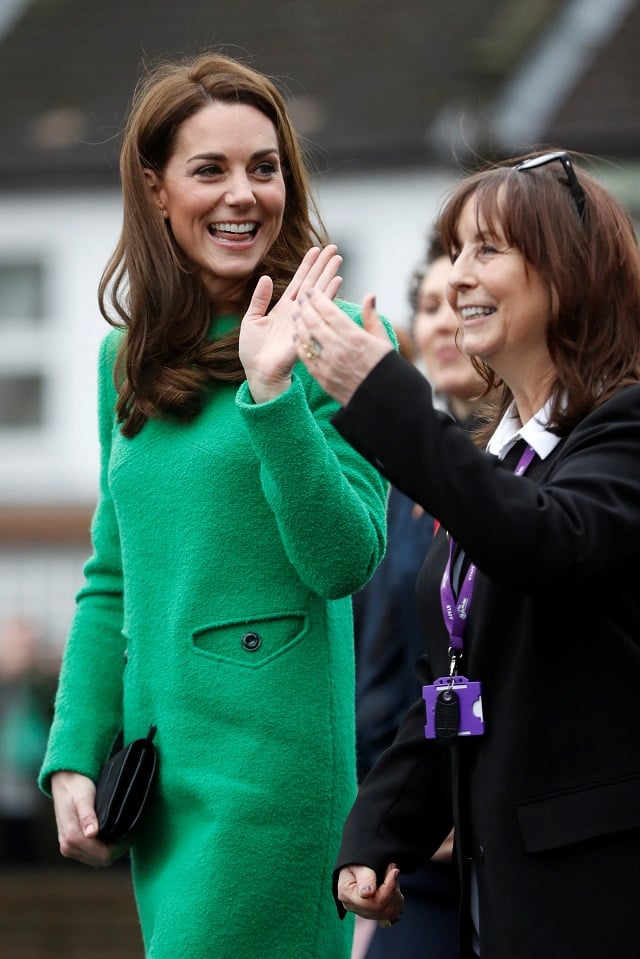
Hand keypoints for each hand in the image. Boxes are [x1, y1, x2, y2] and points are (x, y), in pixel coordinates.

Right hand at [51, 770, 128, 866]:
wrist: (64, 780)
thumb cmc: (76, 786)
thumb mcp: (83, 797)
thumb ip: (87, 815)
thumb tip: (91, 834)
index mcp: (72, 838)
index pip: (104, 856)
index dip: (120, 847)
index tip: (131, 832)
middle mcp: (68, 847)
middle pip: (101, 860)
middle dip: (117, 849)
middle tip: (129, 831)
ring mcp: (68, 848)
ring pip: (97, 860)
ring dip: (111, 849)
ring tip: (122, 831)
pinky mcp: (70, 845)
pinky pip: (91, 854)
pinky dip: (103, 848)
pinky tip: (111, 833)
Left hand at [239, 245, 342, 403]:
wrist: (259, 372)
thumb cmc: (254, 351)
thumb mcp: (251, 319)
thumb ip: (259, 299)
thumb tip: (265, 278)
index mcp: (283, 308)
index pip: (298, 281)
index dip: (307, 265)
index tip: (315, 250)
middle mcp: (297, 311)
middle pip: (312, 283)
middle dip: (322, 265)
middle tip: (334, 248)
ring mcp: (303, 318)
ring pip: (318, 291)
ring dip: (329, 274)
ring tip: (338, 258)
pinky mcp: (307, 327)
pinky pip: (319, 308)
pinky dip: (329, 294)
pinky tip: (337, 281)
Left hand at [293, 289, 393, 406]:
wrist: (383, 400)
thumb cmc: (386, 369)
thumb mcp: (383, 341)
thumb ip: (372, 318)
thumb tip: (370, 296)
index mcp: (355, 337)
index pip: (330, 312)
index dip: (318, 299)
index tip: (311, 291)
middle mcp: (339, 349)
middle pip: (314, 322)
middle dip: (305, 307)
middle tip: (300, 298)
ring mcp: (328, 365)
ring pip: (307, 339)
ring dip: (299, 324)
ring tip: (296, 314)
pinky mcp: (322, 378)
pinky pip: (306, 358)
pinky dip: (300, 345)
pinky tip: (297, 337)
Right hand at [336, 862, 403, 926]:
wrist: (353, 866)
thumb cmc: (355, 863)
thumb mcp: (357, 864)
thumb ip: (364, 878)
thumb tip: (367, 894)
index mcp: (347, 895)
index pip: (374, 902)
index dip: (389, 887)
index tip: (394, 870)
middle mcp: (354, 907)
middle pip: (383, 909)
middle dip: (393, 890)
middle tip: (393, 871)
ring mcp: (364, 913)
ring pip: (389, 913)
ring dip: (396, 895)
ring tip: (392, 878)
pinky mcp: (373, 914)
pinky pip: (391, 915)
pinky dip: (396, 902)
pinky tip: (393, 889)